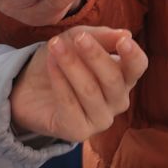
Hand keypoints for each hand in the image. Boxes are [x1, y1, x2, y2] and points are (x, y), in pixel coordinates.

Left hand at [8, 27, 147, 141]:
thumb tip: (125, 34)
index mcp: (123, 77)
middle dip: (95, 56)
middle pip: (113, 79)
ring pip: (90, 90)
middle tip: (78, 37)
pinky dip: (59, 80)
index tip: (122, 41)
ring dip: (71, 65)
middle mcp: (117, 101)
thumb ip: (101, 37)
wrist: (29, 86)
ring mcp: (101, 119)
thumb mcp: (77, 39)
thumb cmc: (62, 59)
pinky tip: (51, 64)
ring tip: (55, 45)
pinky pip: (70, 104)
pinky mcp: (79, 132)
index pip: (138, 67)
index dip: (133, 55)